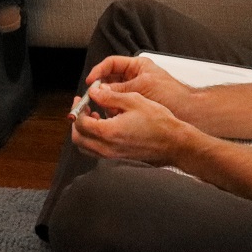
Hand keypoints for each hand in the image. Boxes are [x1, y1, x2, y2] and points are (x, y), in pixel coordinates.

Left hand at [70, 80, 199, 166]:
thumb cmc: (158, 122)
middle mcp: (108, 148)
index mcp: (109, 132)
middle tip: (84, 107)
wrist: (174, 143)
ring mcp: (113, 156)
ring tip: (95, 115)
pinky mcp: (119, 158)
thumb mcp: (133, 101)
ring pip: (86, 147)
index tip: (82, 99)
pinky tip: (106, 125)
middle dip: (77, 121)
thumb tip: (93, 92)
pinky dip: (94, 139)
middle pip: (78, 139)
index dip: (78, 109)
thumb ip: (109, 96)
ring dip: (85, 131)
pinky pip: (97, 151)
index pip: (81, 123)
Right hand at [85, 53, 197, 118]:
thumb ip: (119, 89)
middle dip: (102, 89)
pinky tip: (115, 117)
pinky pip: (120, 106)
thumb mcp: (142, 88)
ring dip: (108, 101)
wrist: (190, 112)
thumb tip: (100, 91)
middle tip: (94, 98)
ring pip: (113, 95)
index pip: (111, 64)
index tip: (90, 82)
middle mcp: (134, 77)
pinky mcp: (137, 106)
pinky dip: (115, 110)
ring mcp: (135, 92)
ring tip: (106, 108)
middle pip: (110, 80)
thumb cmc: (173, 95)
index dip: (98, 71)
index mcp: (137, 66)